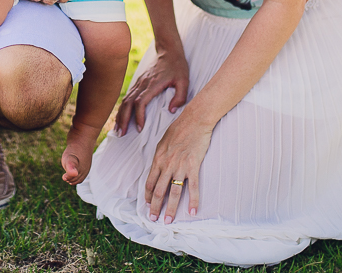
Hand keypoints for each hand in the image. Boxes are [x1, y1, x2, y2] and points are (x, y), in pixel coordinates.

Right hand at [114, 45, 188, 135]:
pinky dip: (122, 108)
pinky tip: (120, 117)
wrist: (168, 51)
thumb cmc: (177, 66)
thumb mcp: (184, 80)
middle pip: (128, 103)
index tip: (140, 128)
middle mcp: (142, 84)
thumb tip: (172, 110)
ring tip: (118, 129)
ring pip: (125, 100)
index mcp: (153, 84)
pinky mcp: (138, 83)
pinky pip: (127, 97)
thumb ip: (180, 96)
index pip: (141, 102)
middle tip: (121, 134)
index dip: (139, 116)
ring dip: (120, 115)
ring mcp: (138, 83)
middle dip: (124, 119)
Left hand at [144, 109, 213, 223]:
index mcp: (158, 159)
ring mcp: (180, 167)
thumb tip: (158, 166)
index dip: (148, 195)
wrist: (194, 120)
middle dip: (155, 206)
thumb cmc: (179, 128)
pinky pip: (192, 187)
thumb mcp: (163, 141)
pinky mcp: (193, 166)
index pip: (150, 181)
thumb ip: (160, 156)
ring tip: (168, 220)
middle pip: (159, 190)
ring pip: (174, 192)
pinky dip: (193, 201)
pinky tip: (192, 212)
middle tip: (153, 219)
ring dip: (171, 208)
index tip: (147, 204)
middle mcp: (167, 165)